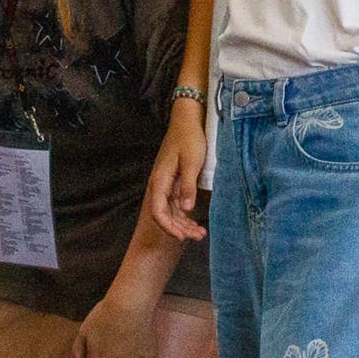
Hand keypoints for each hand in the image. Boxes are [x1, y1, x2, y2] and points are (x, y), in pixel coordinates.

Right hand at [146, 100, 207, 242]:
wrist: (187, 121)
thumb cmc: (189, 139)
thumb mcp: (191, 162)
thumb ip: (187, 186)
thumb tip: (186, 209)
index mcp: (160, 181)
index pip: (158, 212)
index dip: (169, 227)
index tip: (182, 237)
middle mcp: (160, 185)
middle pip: (165, 215)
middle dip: (179, 229)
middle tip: (198, 236)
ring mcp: (167, 184)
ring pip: (172, 211)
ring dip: (184, 224)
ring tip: (200, 233)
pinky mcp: (174, 182)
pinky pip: (177, 204)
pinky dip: (185, 214)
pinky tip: (195, 222)